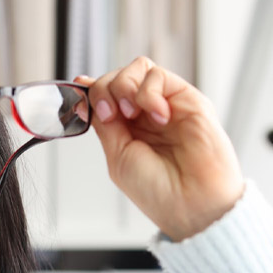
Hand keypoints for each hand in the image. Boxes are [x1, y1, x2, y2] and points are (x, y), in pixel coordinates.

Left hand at [75, 57, 244, 241]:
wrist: (192, 204)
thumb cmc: (159, 191)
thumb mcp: (118, 156)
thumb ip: (104, 123)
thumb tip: (86, 95)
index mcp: (128, 130)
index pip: (106, 94)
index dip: (91, 90)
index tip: (80, 97)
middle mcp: (147, 114)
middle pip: (118, 77)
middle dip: (105, 90)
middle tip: (110, 115)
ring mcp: (167, 104)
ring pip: (138, 68)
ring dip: (125, 86)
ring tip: (131, 114)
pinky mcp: (188, 99)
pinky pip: (159, 76)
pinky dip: (149, 92)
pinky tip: (158, 116)